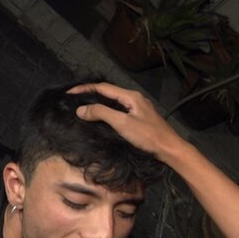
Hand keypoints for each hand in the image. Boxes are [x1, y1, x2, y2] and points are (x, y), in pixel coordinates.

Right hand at [67, 82, 184, 162]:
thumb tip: (81, 109)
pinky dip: (107, 113)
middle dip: (90, 95)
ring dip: (98, 104)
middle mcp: (135, 99)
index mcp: (131, 96)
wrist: (170, 150)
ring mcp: (138, 109)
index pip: (103, 87)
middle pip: (108, 93)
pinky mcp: (140, 119)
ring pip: (113, 102)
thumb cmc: (148, 136)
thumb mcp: (122, 123)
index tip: (68, 94)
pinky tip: (100, 119)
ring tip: (83, 109)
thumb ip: (101, 114)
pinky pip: (119, 111)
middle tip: (73, 101)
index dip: (84, 89)